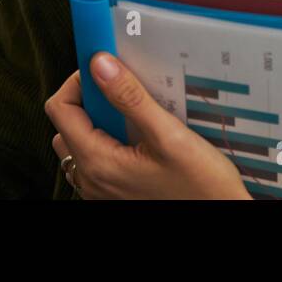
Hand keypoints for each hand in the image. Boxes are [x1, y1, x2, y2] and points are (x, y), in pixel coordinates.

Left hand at [44, 52, 252, 198]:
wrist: (222, 216)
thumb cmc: (202, 187)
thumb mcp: (169, 136)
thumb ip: (130, 99)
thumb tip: (100, 65)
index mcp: (98, 163)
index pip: (60, 109)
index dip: (77, 82)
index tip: (105, 68)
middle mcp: (92, 179)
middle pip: (66, 124)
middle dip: (89, 99)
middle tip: (123, 88)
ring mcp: (101, 189)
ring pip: (79, 141)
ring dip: (99, 119)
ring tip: (133, 111)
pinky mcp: (115, 192)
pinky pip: (96, 158)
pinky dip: (109, 138)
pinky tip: (139, 134)